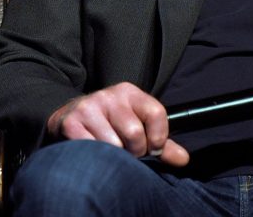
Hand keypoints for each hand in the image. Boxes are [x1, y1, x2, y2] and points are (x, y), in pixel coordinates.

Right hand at [46, 82, 189, 166]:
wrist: (68, 117)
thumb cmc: (109, 124)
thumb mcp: (136, 124)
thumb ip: (161, 142)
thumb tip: (183, 159)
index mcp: (129, 92)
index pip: (156, 113)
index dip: (158, 138)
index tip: (152, 148)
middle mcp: (109, 95)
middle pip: (135, 133)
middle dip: (135, 151)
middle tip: (128, 152)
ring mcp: (89, 107)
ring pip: (113, 145)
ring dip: (115, 157)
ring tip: (110, 151)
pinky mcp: (71, 123)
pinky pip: (92, 149)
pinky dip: (96, 157)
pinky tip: (94, 150)